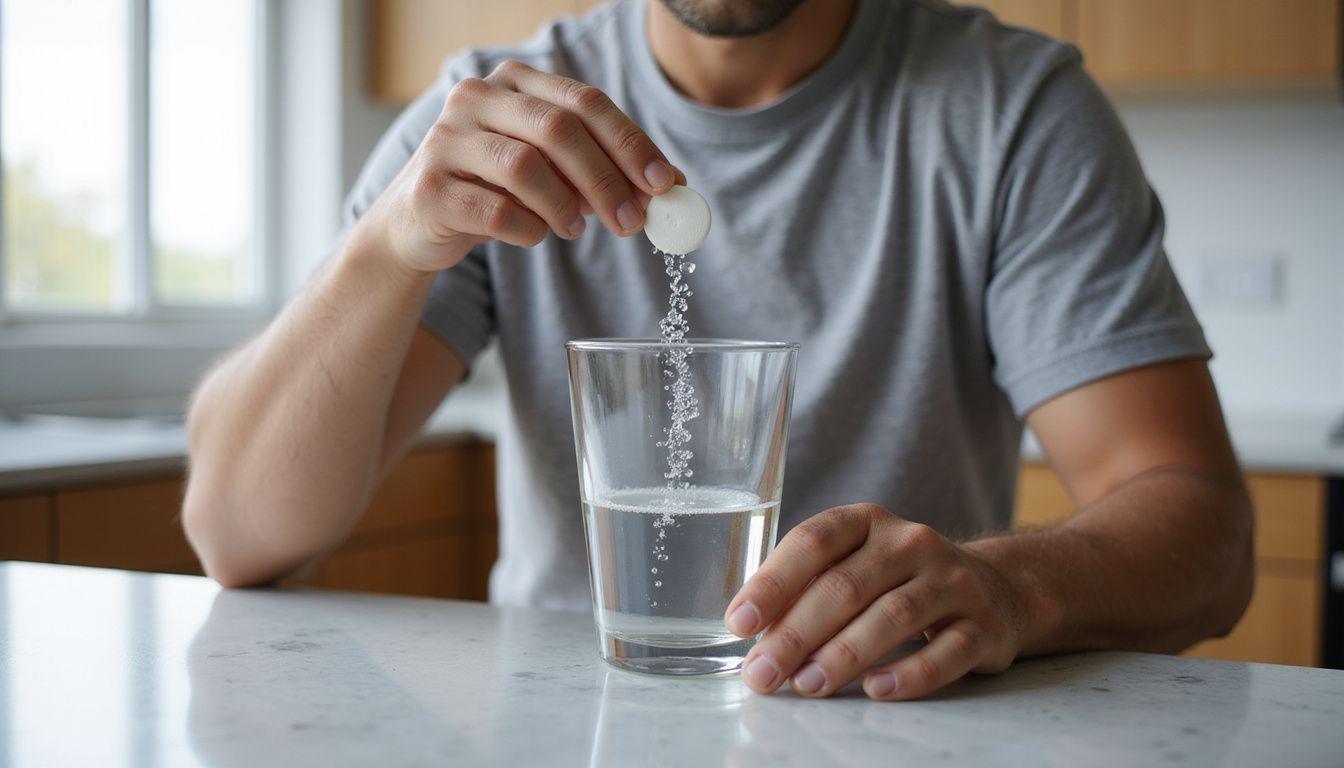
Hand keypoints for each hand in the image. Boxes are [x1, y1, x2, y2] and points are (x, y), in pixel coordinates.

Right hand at [355, 59, 683, 272]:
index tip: (664, 183)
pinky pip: (495, 211)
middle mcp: (475, 98)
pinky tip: (534, 235)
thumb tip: (673, 185)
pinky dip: (527, 229)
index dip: (630, 142)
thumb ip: (604, 170)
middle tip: (633, 221)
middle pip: (558, 129)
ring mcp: (446, 140)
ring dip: (564, 206)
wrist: (417, 225)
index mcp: (513, 82)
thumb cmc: (495, 191)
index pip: (585, 101)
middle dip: (605, 179)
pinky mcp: (430, 189)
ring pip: (525, 167)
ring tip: (575, 229)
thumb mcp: (553, 173)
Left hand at [724, 504, 1027, 699]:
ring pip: (893, 617)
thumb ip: (809, 589)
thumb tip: (755, 636)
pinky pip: (946, 652)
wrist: (994, 590)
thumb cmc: (898, 581)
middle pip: (845, 586)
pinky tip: (877, 690)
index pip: (812, 542)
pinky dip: (909, 673)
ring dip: (844, 655)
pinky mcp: (983, 625)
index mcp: (867, 522)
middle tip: (763, 673)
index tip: (739, 622)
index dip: (772, 582)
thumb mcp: (855, 565)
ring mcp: (952, 582)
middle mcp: (911, 543)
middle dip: (796, 634)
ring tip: (808, 685)